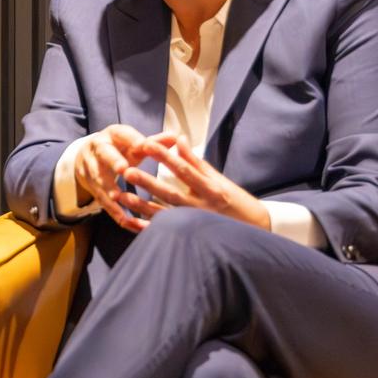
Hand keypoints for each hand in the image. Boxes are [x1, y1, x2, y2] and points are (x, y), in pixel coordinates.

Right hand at [74, 125, 170, 232]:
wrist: (88, 155)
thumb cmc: (119, 149)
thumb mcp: (134, 143)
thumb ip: (154, 143)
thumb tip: (176, 137)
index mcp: (112, 135)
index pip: (122, 134)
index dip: (133, 140)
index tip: (144, 145)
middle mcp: (98, 149)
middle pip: (104, 154)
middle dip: (113, 161)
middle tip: (123, 169)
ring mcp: (90, 167)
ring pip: (98, 178)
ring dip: (108, 188)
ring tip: (118, 197)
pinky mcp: (89, 185)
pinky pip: (100, 199)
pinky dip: (113, 210)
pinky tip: (125, 221)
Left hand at [123, 134, 270, 228]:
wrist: (256, 233)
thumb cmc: (237, 202)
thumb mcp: (219, 179)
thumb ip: (195, 161)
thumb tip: (178, 139)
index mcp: (211, 189)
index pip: (184, 170)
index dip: (165, 157)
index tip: (146, 145)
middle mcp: (202, 208)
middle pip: (170, 194)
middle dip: (147, 183)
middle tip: (126, 171)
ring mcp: (195, 225)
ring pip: (164, 215)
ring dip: (141, 207)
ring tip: (121, 197)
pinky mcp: (190, 238)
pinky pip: (165, 233)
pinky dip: (148, 229)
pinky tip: (131, 223)